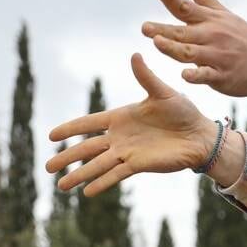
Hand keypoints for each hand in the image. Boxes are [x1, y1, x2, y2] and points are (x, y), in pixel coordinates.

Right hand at [47, 54, 216, 195]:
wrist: (199, 135)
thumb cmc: (183, 111)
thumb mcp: (163, 93)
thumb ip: (146, 77)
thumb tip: (134, 55)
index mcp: (121, 117)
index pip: (89, 123)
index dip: (70, 129)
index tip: (52, 135)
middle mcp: (119, 137)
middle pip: (87, 148)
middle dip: (67, 156)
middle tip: (47, 166)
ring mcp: (127, 152)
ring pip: (97, 164)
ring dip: (79, 174)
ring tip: (61, 186)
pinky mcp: (138, 166)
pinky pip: (115, 175)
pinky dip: (101, 183)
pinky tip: (87, 192)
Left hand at [141, 0, 246, 109]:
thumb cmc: (245, 38)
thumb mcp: (223, 14)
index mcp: (210, 21)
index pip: (187, 7)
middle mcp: (212, 36)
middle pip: (182, 32)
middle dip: (163, 29)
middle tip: (145, 27)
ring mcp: (217, 56)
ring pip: (191, 53)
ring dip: (174, 48)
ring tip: (157, 44)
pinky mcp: (222, 76)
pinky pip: (207, 76)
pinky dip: (196, 75)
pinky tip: (184, 75)